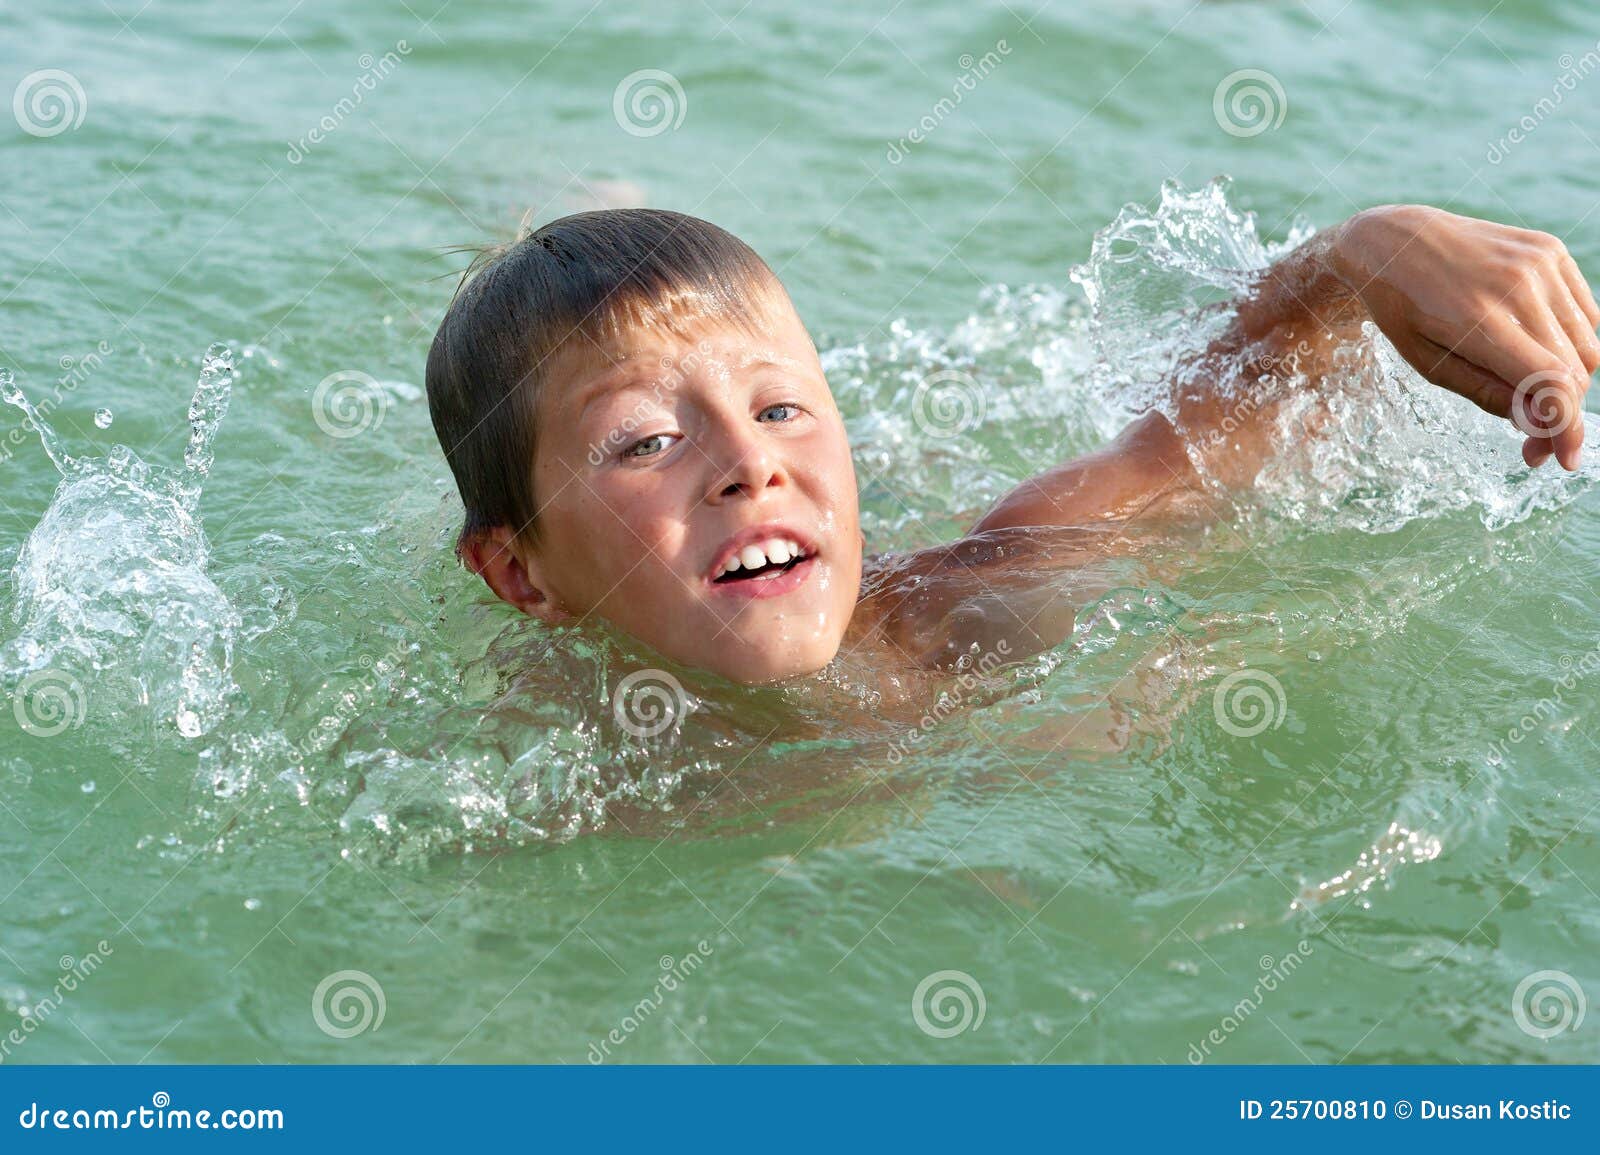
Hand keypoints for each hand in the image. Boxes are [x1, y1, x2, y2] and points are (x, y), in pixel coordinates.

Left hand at [1331, 205, 1599, 469]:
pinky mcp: (1550, 249)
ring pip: (1586, 344)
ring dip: (1568, 381)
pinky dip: (1570, 341)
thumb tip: (1539, 421)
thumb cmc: (1403, 310)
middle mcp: (1517, 286)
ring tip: (1529, 395)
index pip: (1549, 382)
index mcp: (1479, 319)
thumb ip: (1486, 392)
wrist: (1394, 241)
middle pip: (1573, 370)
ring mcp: (1539, 262)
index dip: (1564, 428)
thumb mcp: (1427, 363)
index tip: (1563, 460)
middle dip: (1560, 415)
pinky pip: (1584, 312)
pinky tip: (1535, 350)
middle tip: (1532, 441)